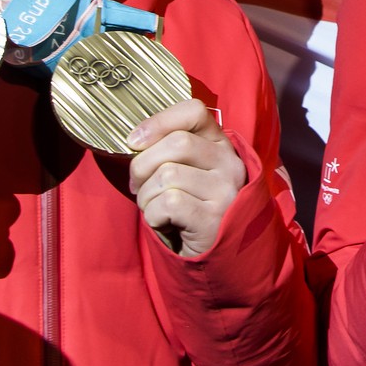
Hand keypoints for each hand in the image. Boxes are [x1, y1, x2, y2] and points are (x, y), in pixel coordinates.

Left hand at [129, 99, 246, 258]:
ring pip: (168, 175)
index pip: (194, 111)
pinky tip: (163, 222)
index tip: (135, 141)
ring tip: (153, 207)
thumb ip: (169, 150)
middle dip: (142, 165)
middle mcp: (229, 164)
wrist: (215, 255)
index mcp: (221, 145)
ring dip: (146, 196)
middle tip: (137, 185)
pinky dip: (153, 214)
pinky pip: (168, 204)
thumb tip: (135, 140)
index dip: (159, 121)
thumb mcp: (188, 171)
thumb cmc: (190, 207)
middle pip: (176, 144)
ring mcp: (225, 192)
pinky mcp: (213, 219)